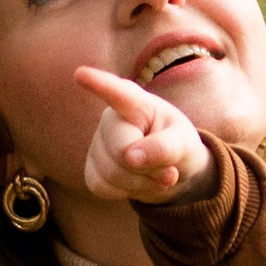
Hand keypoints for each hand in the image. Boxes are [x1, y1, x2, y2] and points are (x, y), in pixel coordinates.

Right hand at [76, 64, 211, 206]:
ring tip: (154, 174)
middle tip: (168, 168)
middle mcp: (110, 119)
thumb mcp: (184, 144)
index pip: (117, 93)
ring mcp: (97, 143)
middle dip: (148, 168)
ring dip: (141, 183)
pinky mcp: (91, 167)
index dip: (99, 84)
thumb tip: (130, 156)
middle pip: (120, 151)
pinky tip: (136, 181)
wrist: (172, 170)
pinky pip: (101, 187)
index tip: (80, 74)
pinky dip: (125, 191)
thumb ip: (164, 148)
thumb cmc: (178, 146)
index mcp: (136, 103)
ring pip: (111, 174)